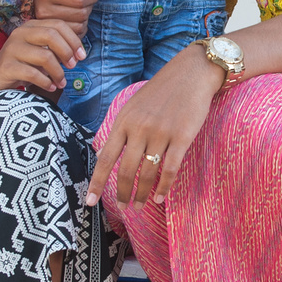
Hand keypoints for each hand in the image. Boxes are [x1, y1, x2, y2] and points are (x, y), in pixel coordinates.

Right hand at [0, 19, 83, 95]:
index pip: (57, 24)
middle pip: (51, 35)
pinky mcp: (6, 66)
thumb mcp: (39, 51)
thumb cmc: (23, 64)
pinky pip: (33, 73)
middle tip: (73, 66)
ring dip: (58, 72)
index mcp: (31, 27)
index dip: (73, 40)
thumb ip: (55, 48)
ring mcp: (12, 49)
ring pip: (45, 56)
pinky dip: (46, 82)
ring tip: (61, 82)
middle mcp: (20, 34)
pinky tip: (50, 87)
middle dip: (67, 52)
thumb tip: (79, 54)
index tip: (81, 56)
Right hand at [28, 0, 114, 35]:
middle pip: (81, 13)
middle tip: (83, 3)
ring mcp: (46, 25)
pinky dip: (81, 28)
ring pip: (80, 25)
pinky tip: (75, 20)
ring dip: (85, 19)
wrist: (40, 3)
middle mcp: (44, 9)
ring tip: (77, 11)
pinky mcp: (52, 36)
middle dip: (88, 7)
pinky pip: (77, 35)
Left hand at [89, 44, 224, 207]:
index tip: (90, 201)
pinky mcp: (182, 137)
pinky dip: (164, 187)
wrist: (192, 73)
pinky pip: (170, 169)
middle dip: (123, 193)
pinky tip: (160, 197)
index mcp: (124, 121)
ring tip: (141, 205)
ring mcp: (161, 133)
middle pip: (126, 170)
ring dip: (143, 194)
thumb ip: (121, 128)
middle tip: (123, 208)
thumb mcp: (134, 105)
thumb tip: (105, 152)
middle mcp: (139, 128)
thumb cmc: (162, 91)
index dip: (97, 182)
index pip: (106, 158)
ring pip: (148, 173)